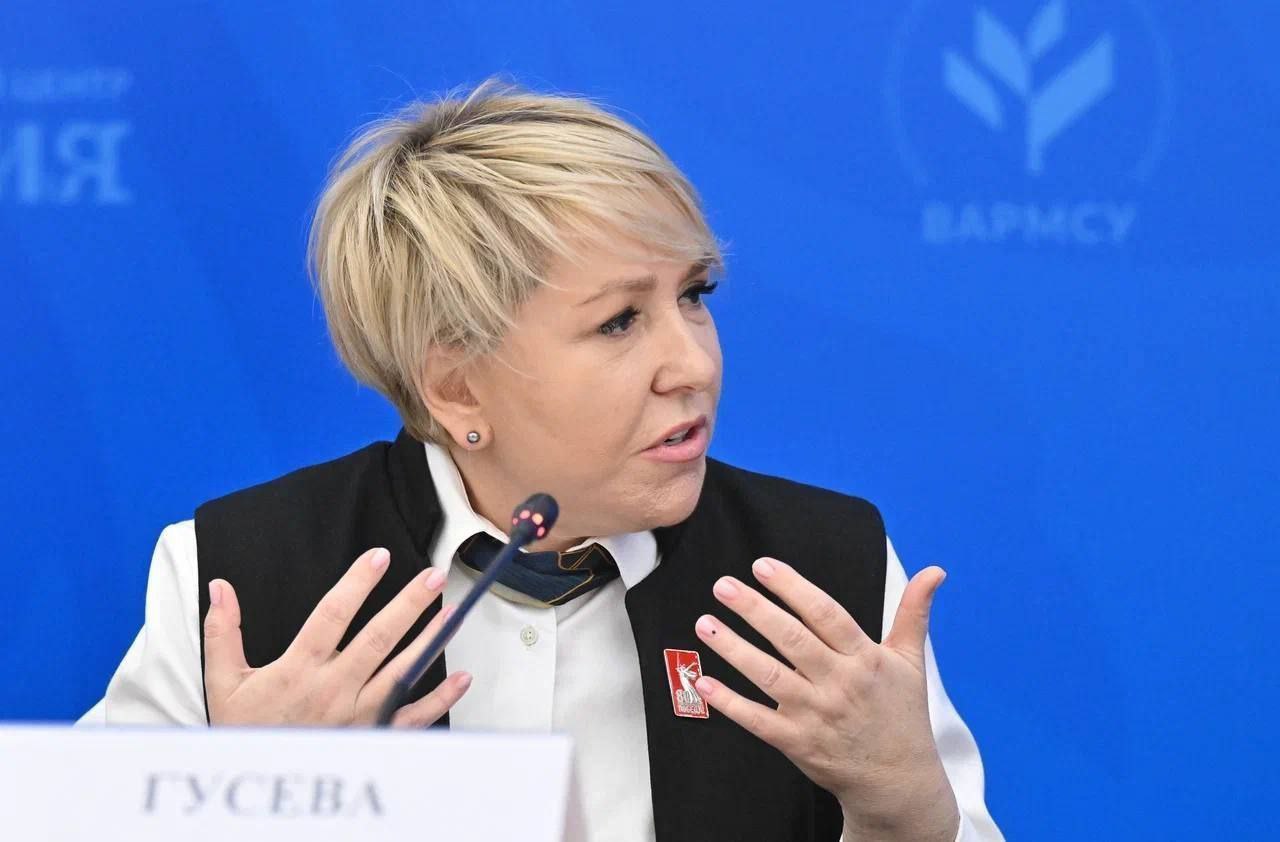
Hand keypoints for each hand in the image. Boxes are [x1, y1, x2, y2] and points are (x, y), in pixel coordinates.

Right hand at [203, 547, 470, 726]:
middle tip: (433, 577)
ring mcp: (358, 716)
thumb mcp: (223, 682)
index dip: (356, 584)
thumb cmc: (244, 731)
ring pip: (401, 672)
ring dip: (429, 642)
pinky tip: (462, 679)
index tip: (378, 557)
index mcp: (298, 670)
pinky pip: (412, 718)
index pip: (331, 616)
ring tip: (453, 613)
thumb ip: (224, 632)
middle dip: (408, 605)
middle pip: (377, 639)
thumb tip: (220, 588)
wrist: (259, 786)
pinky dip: (439, 699)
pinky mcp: (372, 737)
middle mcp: (333, 690)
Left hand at [692, 558, 958, 840]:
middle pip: (792, 640)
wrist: (898, 782)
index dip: (793, 588)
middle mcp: (839, 684)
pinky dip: (729, 703)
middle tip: (723, 585)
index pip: (826, 614)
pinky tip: (703, 682)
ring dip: (733, 649)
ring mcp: (816, 715)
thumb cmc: (901, 715)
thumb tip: (934, 571)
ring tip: (705, 623)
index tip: (762, 566)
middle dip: (755, 610)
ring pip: (768, 676)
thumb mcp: (911, 662)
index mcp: (865, 659)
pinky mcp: (797, 743)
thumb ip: (913, 612)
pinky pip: (757, 720)